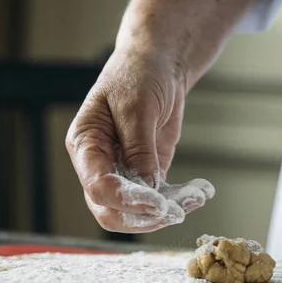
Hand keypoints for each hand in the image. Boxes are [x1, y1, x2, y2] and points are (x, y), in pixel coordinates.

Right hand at [66, 47, 213, 232]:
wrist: (157, 65)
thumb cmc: (138, 75)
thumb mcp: (136, 107)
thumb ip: (139, 149)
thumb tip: (146, 188)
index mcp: (85, 144)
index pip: (97, 186)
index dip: (125, 200)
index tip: (155, 202)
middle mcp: (99, 164)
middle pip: (108, 210)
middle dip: (139, 218)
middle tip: (171, 212)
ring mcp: (122, 172)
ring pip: (131, 213)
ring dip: (161, 215)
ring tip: (191, 203)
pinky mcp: (145, 173)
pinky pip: (155, 199)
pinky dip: (175, 203)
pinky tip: (196, 197)